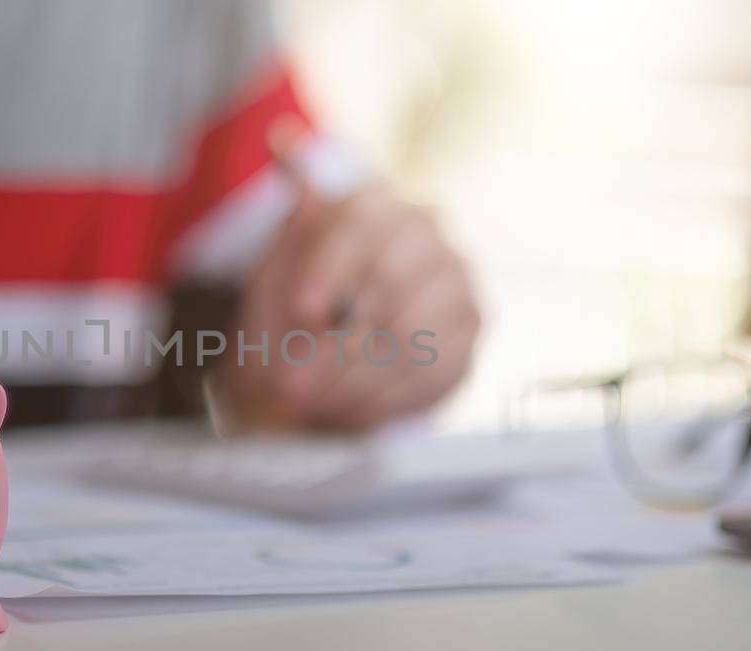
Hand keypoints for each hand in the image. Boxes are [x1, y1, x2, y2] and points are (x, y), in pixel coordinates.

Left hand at [220, 139, 478, 429]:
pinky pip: (433, 369)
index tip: (301, 312)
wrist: (326, 360)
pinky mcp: (471, 332)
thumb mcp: (279, 263)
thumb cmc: (296, 308)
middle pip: (389, 284)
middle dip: (333, 344)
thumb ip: (291, 220)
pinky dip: (383, 397)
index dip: (331, 269)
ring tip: (310, 404)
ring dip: (352, 378)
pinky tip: (345, 412)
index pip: (361, 224)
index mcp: (374, 203)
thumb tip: (285, 138)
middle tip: (289, 384)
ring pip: (410, 333)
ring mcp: (456, 282)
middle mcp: (426, 232)